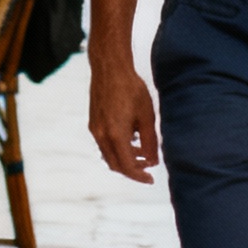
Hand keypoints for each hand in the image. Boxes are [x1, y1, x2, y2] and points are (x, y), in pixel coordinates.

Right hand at [87, 53, 159, 183]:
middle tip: (148, 167)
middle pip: (116, 165)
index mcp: (116, 135)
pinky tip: (131, 138)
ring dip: (125, 158)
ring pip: (109, 155)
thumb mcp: (147, 116)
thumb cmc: (131, 89)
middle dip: (133, 169)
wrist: (110, 68)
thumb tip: (153, 161)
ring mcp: (95, 129)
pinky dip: (117, 148)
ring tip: (142, 152)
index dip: (140, 176)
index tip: (150, 179)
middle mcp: (101, 136)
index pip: (127, 167)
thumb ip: (150, 141)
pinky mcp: (93, 123)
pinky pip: (104, 144)